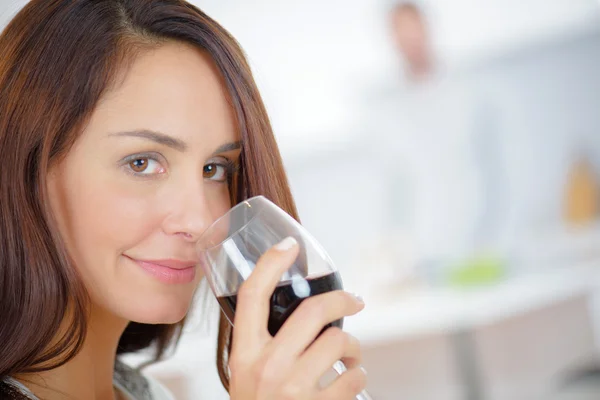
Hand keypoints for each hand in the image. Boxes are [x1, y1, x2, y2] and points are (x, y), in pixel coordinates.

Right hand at [228, 237, 366, 399]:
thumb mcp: (246, 374)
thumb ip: (262, 344)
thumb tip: (301, 311)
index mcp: (244, 354)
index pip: (252, 295)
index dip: (271, 263)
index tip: (289, 245)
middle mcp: (267, 367)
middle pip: (313, 310)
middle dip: (342, 299)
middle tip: (354, 299)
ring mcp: (293, 390)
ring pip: (340, 342)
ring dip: (353, 346)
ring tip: (351, 354)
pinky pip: (354, 379)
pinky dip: (359, 376)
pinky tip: (351, 379)